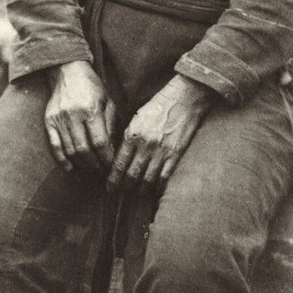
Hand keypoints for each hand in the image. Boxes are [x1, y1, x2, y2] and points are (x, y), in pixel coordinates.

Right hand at [44, 61, 115, 173]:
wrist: (67, 71)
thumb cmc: (92, 87)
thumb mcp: (108, 102)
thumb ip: (111, 125)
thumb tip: (112, 150)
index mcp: (91, 110)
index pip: (100, 142)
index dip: (106, 158)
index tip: (111, 165)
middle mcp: (74, 115)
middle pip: (84, 150)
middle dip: (95, 164)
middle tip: (101, 168)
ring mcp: (59, 118)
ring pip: (70, 150)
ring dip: (81, 163)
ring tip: (90, 166)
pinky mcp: (49, 120)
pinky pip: (54, 145)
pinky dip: (61, 160)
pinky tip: (70, 167)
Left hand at [108, 75, 211, 191]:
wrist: (183, 99)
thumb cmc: (158, 106)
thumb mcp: (136, 118)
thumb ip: (127, 136)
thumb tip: (118, 155)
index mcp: (132, 135)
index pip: (119, 164)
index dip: (113, 179)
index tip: (109, 187)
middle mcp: (145, 146)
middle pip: (131, 175)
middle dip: (124, 187)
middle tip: (120, 193)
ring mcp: (161, 152)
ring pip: (147, 180)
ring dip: (140, 189)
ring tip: (135, 193)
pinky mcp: (175, 155)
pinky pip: (164, 177)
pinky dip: (158, 187)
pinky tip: (154, 191)